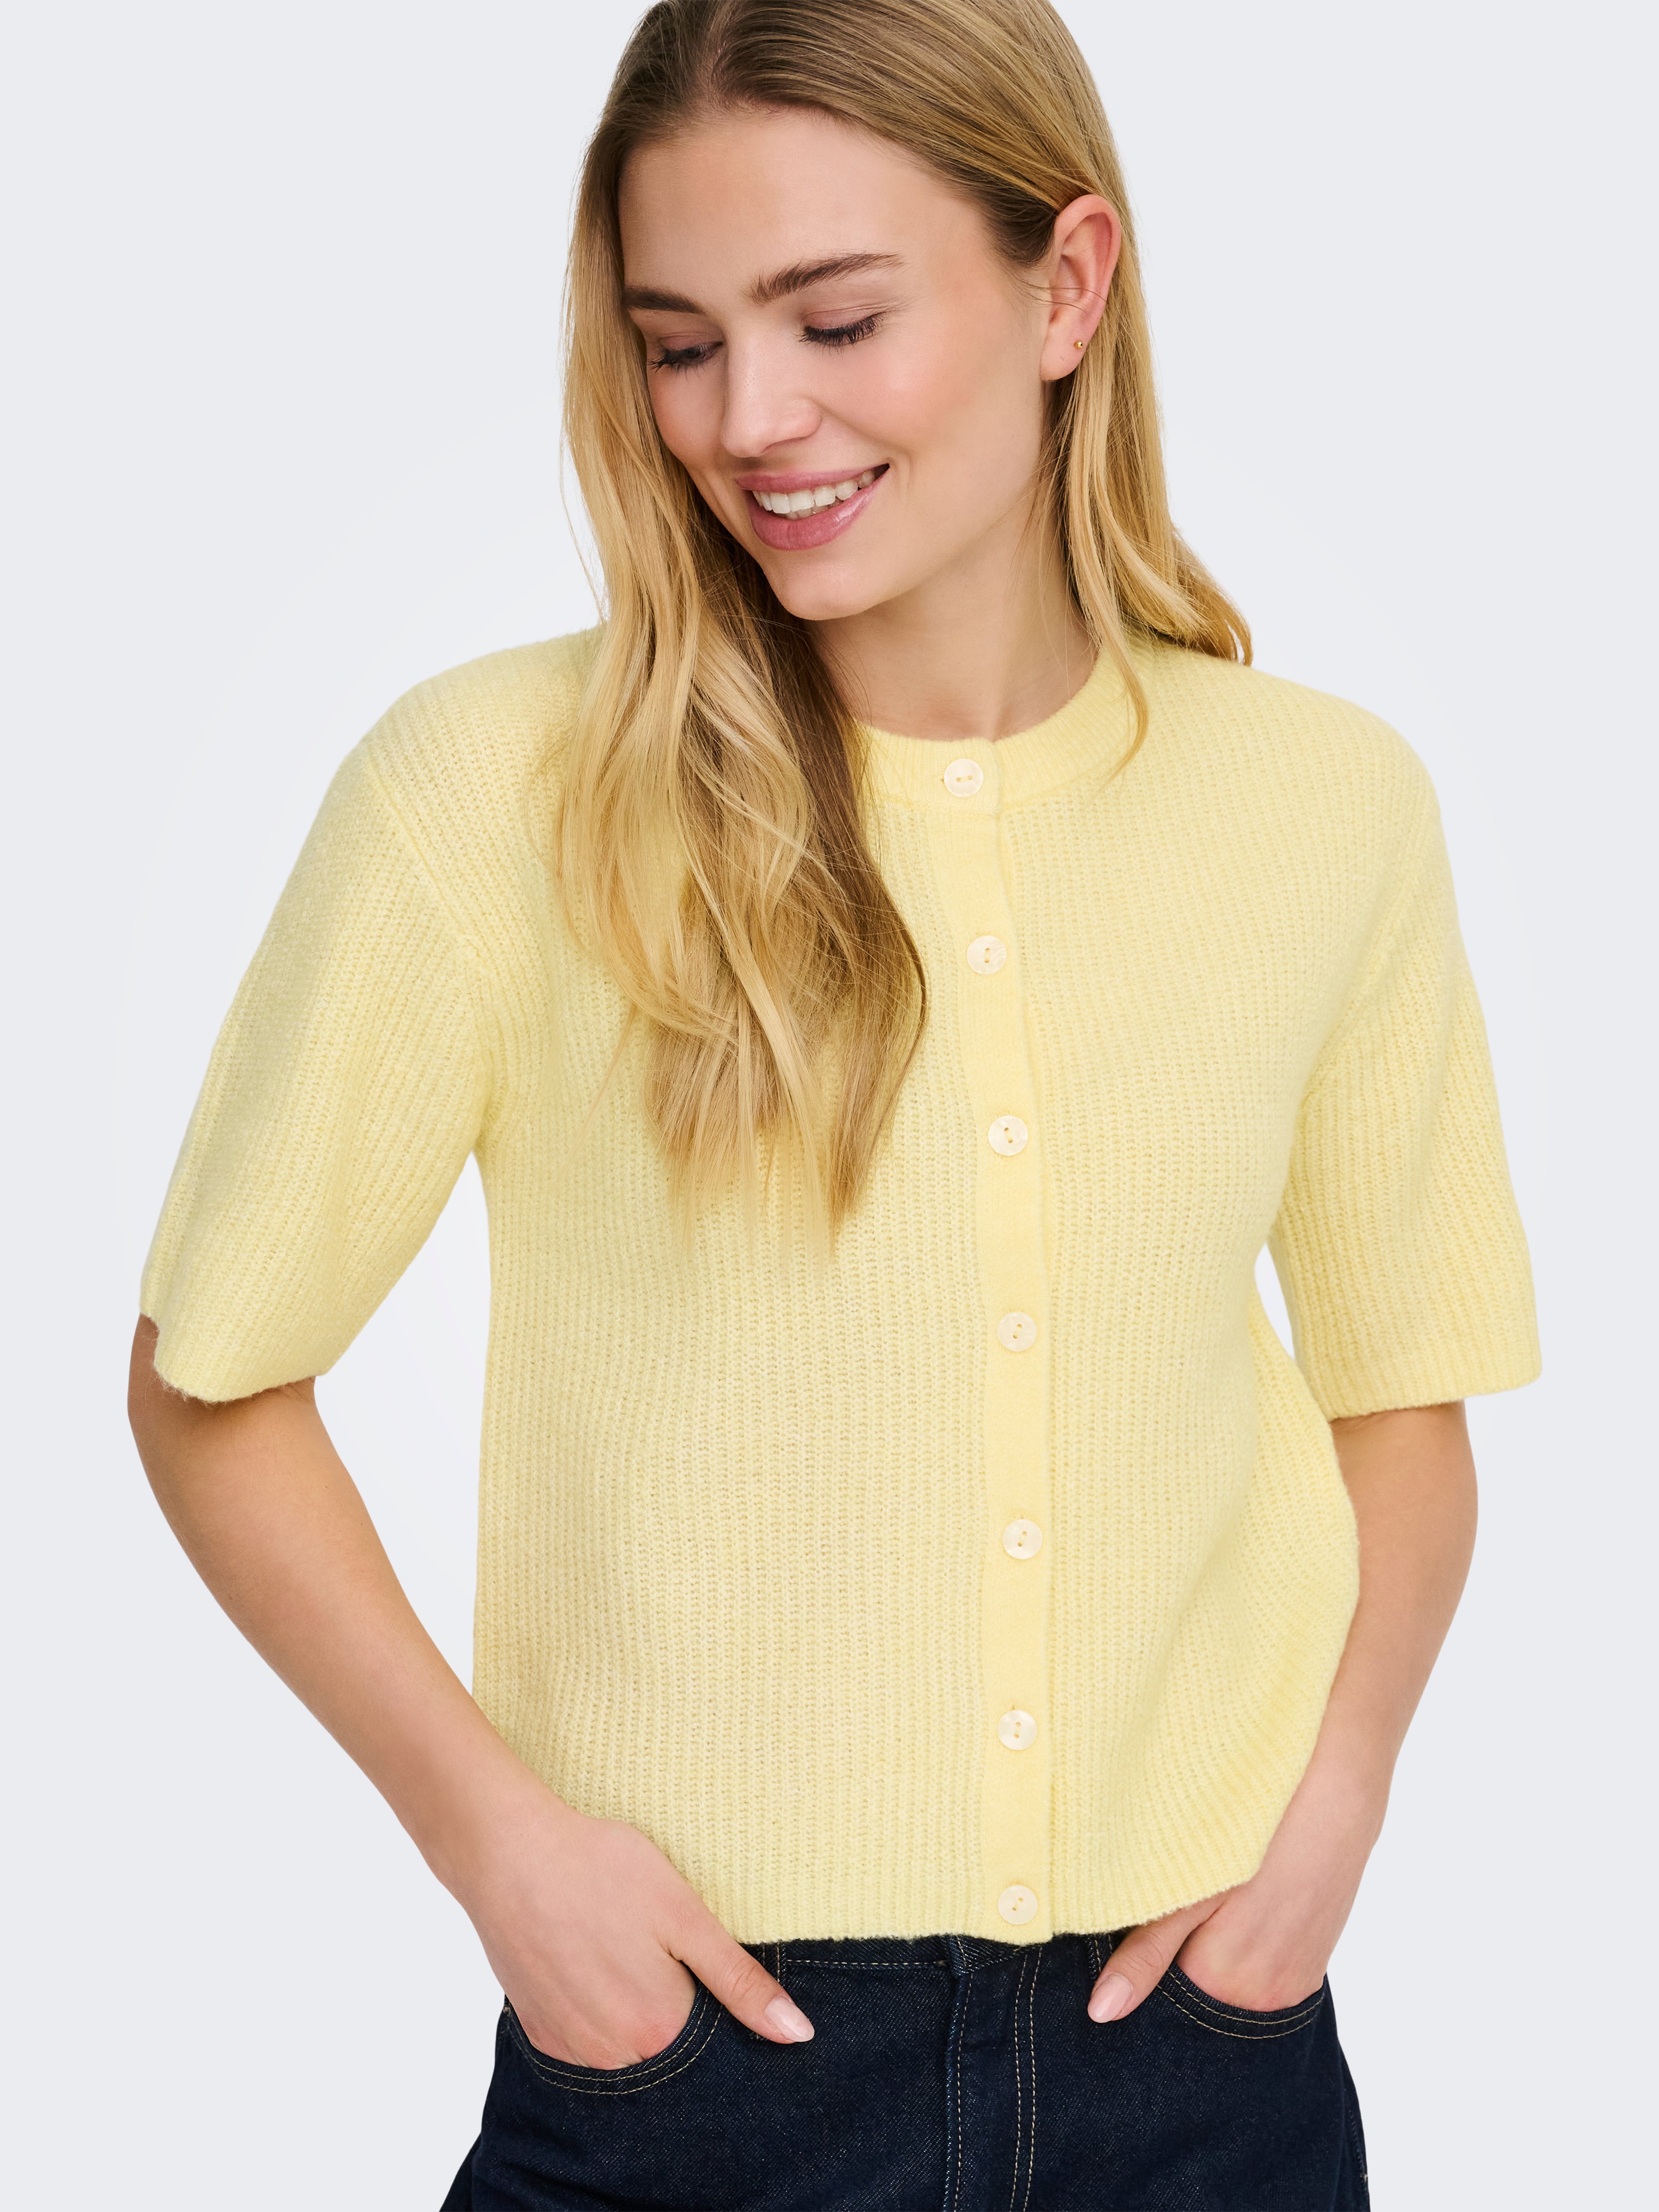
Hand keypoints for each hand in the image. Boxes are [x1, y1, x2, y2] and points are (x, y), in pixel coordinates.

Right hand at [453, 1783, 814, 2066]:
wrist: (508, 1852)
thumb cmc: (602, 1870)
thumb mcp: (685, 1915)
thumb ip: (740, 1981)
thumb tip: (798, 2035)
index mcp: (659, 2029)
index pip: (714, 2044)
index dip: (717, 2003)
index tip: (700, 1963)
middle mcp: (613, 2056)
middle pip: (667, 2047)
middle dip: (675, 2007)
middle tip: (658, 1948)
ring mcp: (570, 2048)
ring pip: (625, 2045)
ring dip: (633, 2010)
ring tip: (622, 1949)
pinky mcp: (538, 2031)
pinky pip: (585, 2037)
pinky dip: (596, 2009)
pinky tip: (591, 1961)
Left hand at [1087, 1750, 1386, 2021]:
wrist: (1334, 1792)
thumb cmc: (1257, 1835)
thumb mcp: (1190, 1889)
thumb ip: (1147, 1954)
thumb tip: (1102, 2012)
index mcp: (1224, 1988)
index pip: (1161, 2008)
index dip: (1137, 1973)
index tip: (1123, 1939)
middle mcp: (1263, 2001)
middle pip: (1197, 2000)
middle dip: (1172, 1969)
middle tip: (1167, 1910)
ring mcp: (1294, 1986)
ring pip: (1228, 1987)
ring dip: (1209, 1957)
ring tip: (1203, 1905)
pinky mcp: (1310, 1966)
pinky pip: (1260, 1974)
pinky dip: (1239, 1952)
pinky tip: (1235, 1909)